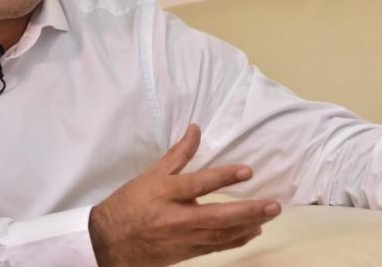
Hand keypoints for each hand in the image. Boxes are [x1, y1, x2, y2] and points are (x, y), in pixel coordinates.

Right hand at [88, 124, 280, 265]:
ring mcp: (182, 238)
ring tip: (268, 215)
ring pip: (221, 235)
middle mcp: (176, 217)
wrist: (108, 243)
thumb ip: (178, 154)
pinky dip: (236, 240)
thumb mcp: (150, 175)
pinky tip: (252, 231)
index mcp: (165, 193)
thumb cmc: (129, 204)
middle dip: (248, 211)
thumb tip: (196, 129)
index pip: (199, 183)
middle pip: (217, 216)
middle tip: (273, 205)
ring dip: (247, 225)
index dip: (224, 177)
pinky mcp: (185, 253)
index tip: (248, 171)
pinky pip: (215, 247)